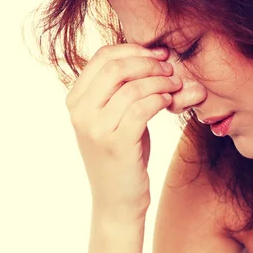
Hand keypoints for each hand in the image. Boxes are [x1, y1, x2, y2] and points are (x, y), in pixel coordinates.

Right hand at [65, 43, 181, 221]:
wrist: (117, 202)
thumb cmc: (123, 157)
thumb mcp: (117, 119)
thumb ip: (127, 89)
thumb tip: (162, 58)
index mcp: (76, 100)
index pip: (103, 57)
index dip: (134, 50)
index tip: (159, 54)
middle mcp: (80, 113)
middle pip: (116, 67)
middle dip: (149, 63)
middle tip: (170, 69)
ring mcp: (95, 129)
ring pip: (132, 88)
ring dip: (160, 82)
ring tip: (176, 86)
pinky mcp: (116, 145)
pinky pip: (141, 109)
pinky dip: (159, 100)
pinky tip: (168, 102)